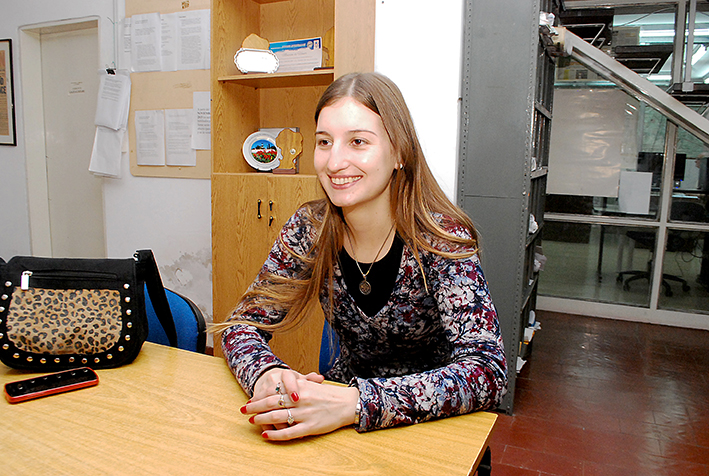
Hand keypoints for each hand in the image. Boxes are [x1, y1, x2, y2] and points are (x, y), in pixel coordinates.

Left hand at [241, 370, 359, 440]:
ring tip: (252, 421)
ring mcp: (304, 414)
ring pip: (276, 417)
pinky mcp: (309, 427)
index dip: (259, 396)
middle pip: (271, 403)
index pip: (274, 391)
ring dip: (261, 419)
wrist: (347, 403)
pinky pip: (288, 432)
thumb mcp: (311, 386)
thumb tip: (278, 389)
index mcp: (299, 388)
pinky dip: (275, 434)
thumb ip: (295, 387)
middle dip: (255, 407)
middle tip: (243, 410)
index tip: (250, 400)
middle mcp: (300, 399)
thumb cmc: (328, 395)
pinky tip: (266, 435)